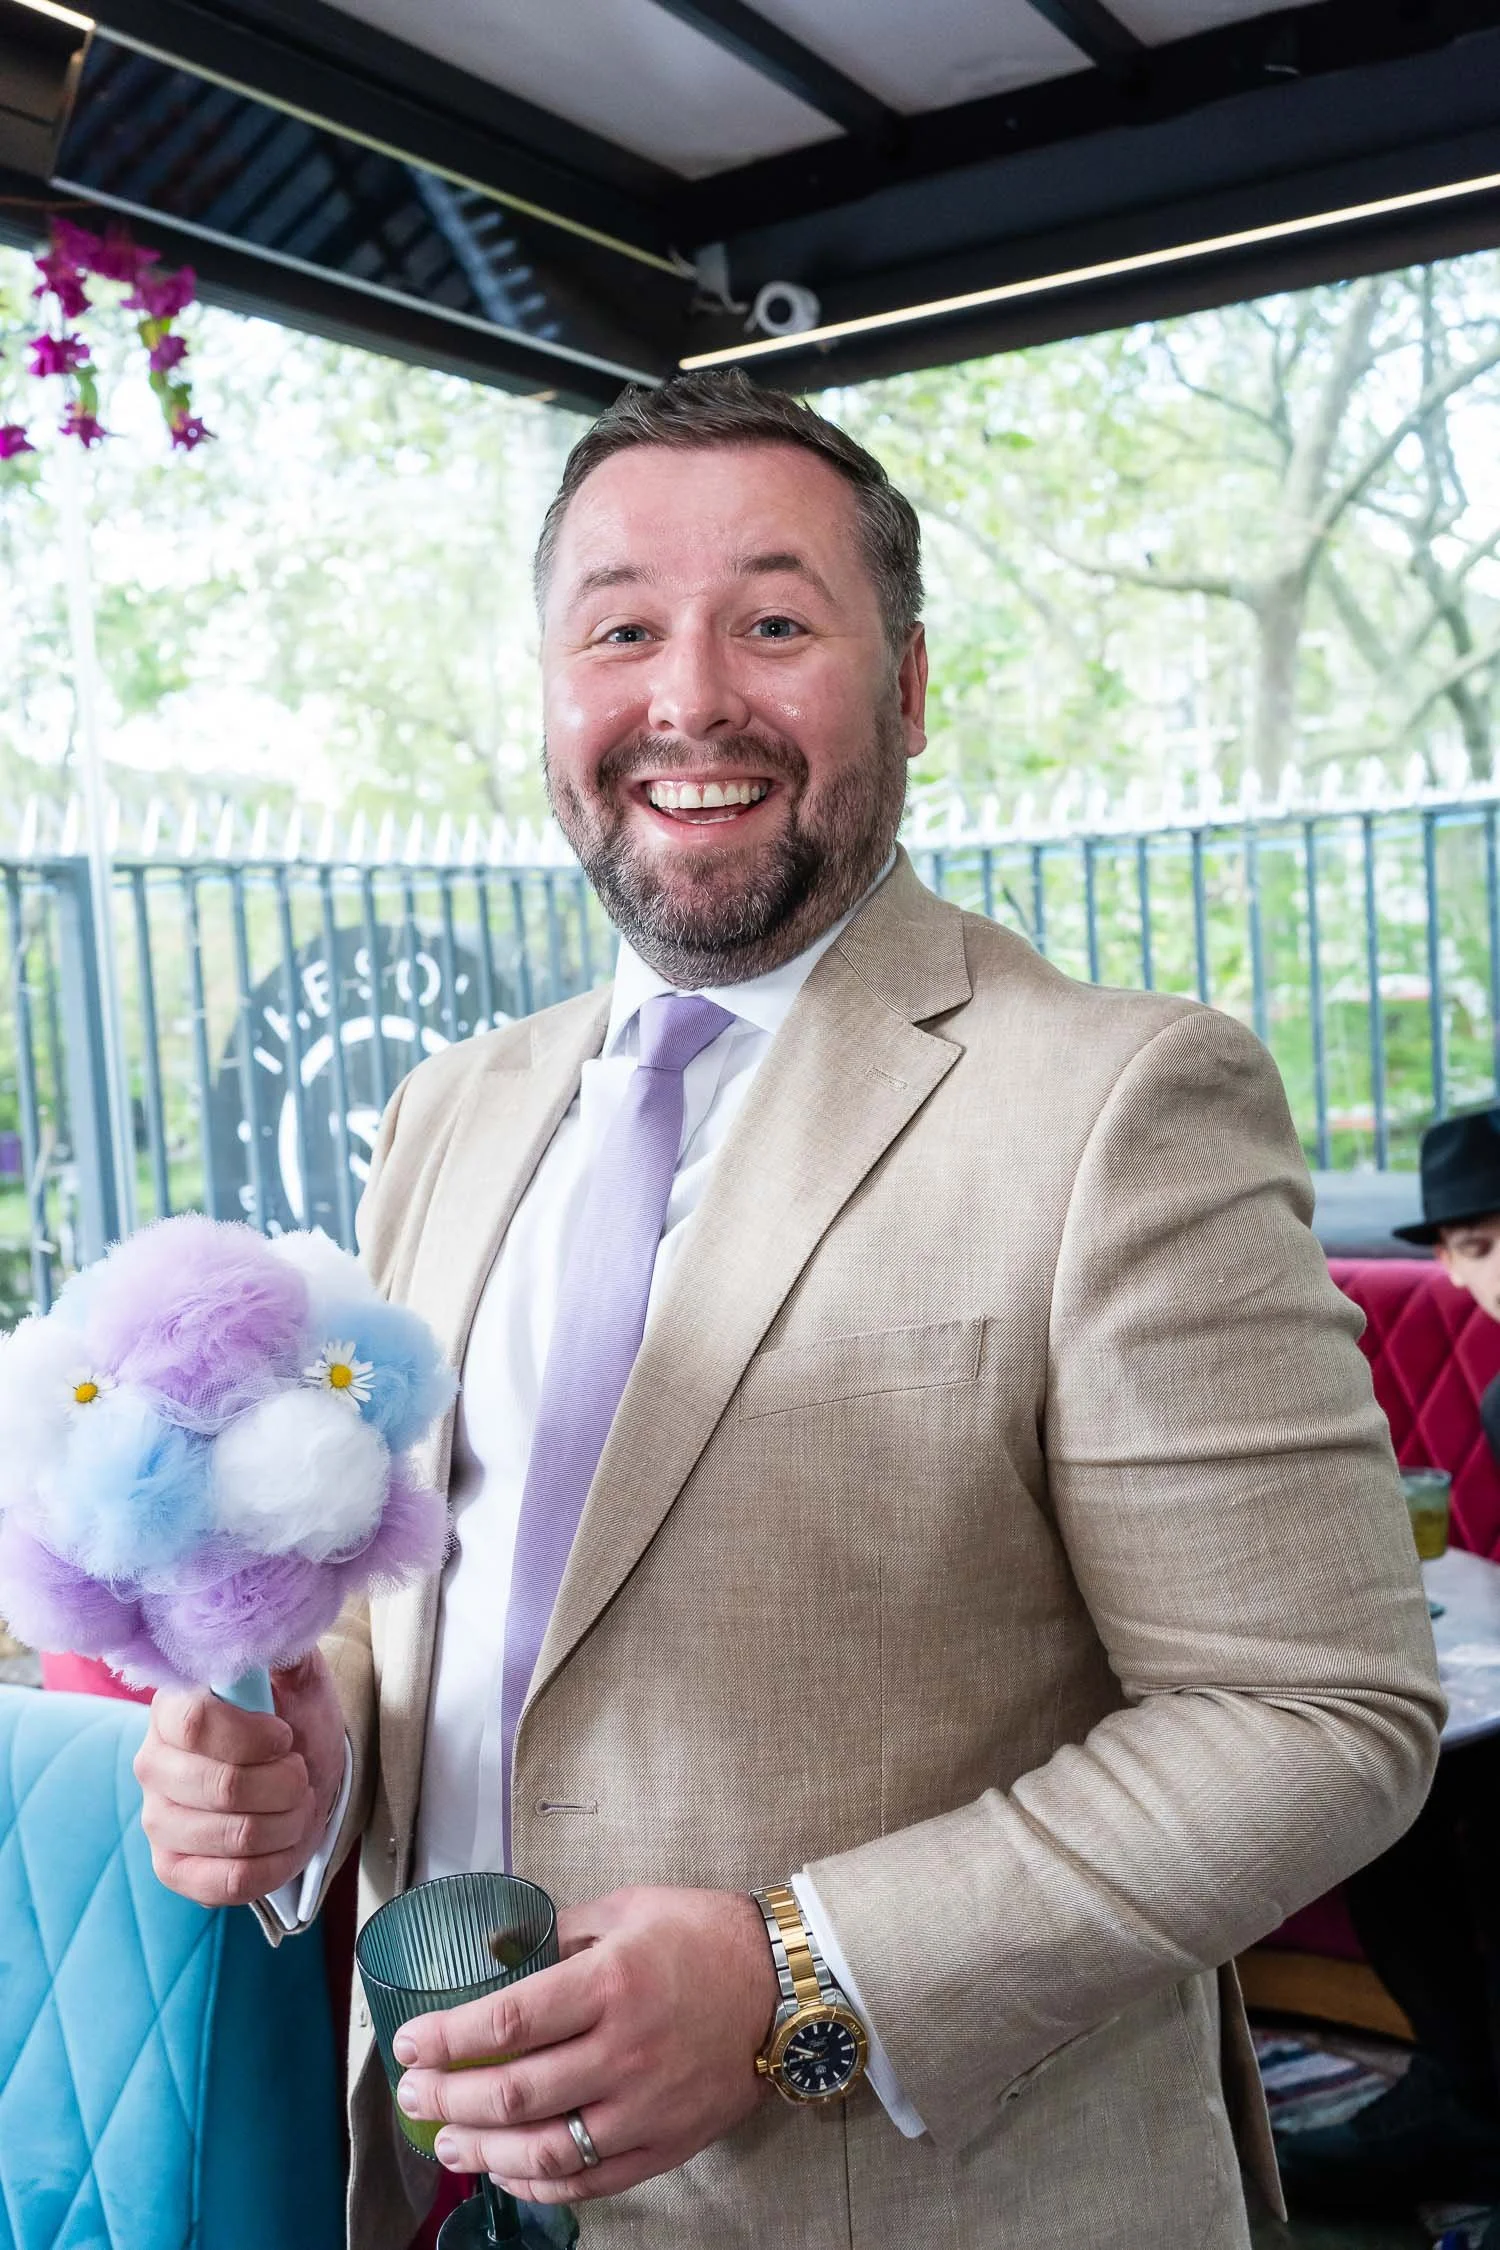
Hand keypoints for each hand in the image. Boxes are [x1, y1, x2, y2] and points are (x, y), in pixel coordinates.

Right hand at [133, 1651, 345, 1908]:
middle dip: (286, 1783)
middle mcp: (153, 1764)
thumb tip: (270, 1633)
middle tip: (301, 1773)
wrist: (298, 1772)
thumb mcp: (299, 1675)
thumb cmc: (293, 1719)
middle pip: (223, 1787)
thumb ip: (283, 1652)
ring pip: (236, 1837)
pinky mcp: (173, 1869)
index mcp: (173, 1708)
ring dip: (289, 1822)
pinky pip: (229, 1883)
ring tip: (298, 1803)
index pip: (194, 1724)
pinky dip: (276, 1864)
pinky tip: (285, 1841)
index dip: (253, 1735)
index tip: (286, 1736)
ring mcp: (157, 1821)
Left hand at [393, 1885, 779, 2204]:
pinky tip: (508, 2172)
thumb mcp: (626, 1909)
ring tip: (447, 2146)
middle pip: (514, 2093)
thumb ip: (560, 1933)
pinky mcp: (666, 2143)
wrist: (783, 1982)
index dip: (445, 2040)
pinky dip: (540, 2183)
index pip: (506, 2022)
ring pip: (546, 2148)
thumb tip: (499, 1951)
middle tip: (413, 2097)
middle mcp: (624, 2050)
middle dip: (448, 2100)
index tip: (408, 2045)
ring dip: (483, 2153)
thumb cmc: (702, 1936)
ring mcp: (646, 2106)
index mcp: (610, 1983)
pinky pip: (591, 2179)